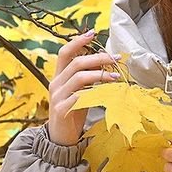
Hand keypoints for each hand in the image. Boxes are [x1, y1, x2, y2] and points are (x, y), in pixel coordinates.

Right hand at [48, 30, 120, 145]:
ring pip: (78, 77)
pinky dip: (94, 92)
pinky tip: (106, 93)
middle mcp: (56, 84)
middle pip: (76, 63)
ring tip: (115, 77)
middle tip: (115, 58)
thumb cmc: (73, 114)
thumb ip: (87, 79)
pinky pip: (78, 96)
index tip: (92, 33)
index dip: (77, 41)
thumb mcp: (80, 92)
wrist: (60, 139)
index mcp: (59, 77)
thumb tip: (104, 62)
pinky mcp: (61, 110)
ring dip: (99, 74)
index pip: (65, 53)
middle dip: (98, 58)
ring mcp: (57, 97)